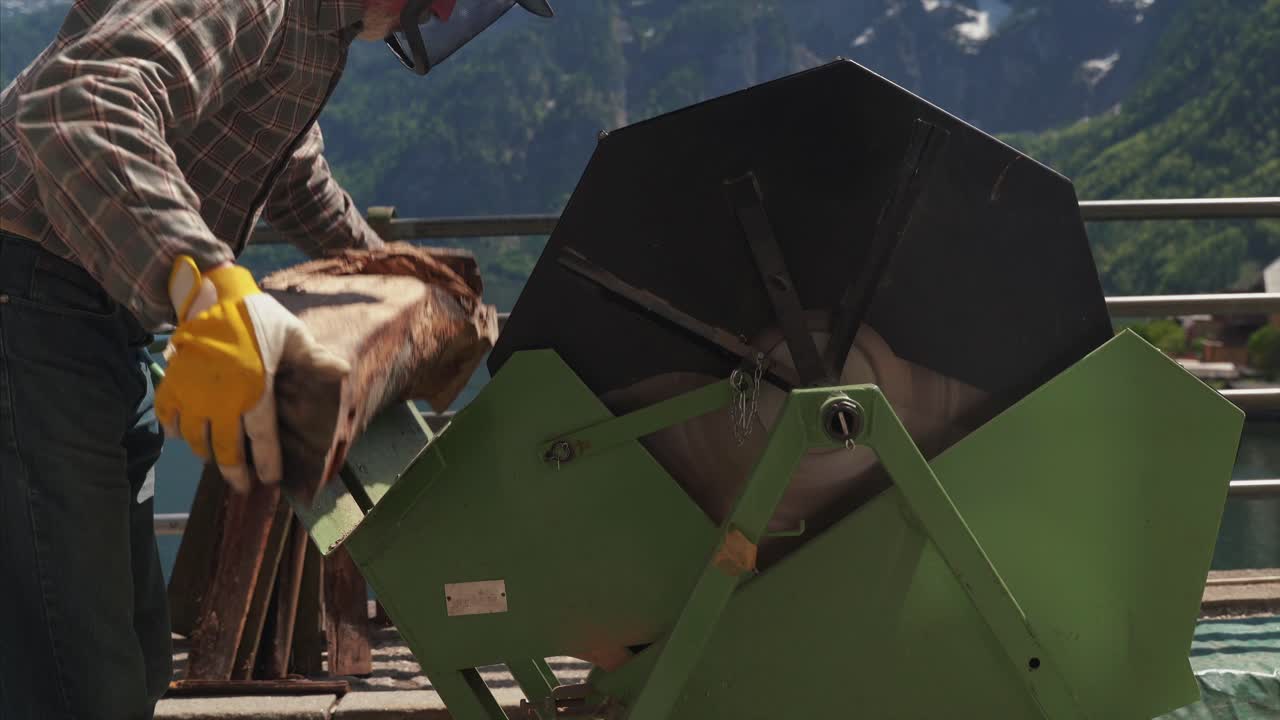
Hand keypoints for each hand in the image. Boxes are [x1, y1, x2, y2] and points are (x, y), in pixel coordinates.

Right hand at [154, 256, 348, 491]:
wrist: (210, 295)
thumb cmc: (256, 316)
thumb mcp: (292, 334)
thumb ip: (314, 358)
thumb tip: (344, 371)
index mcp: (254, 391)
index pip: (262, 438)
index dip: (266, 463)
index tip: (269, 480)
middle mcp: (220, 400)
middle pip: (225, 449)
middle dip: (234, 472)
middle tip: (242, 487)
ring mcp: (191, 394)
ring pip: (195, 439)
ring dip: (206, 453)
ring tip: (215, 459)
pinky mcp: (171, 384)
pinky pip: (168, 419)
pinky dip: (175, 431)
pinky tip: (183, 436)